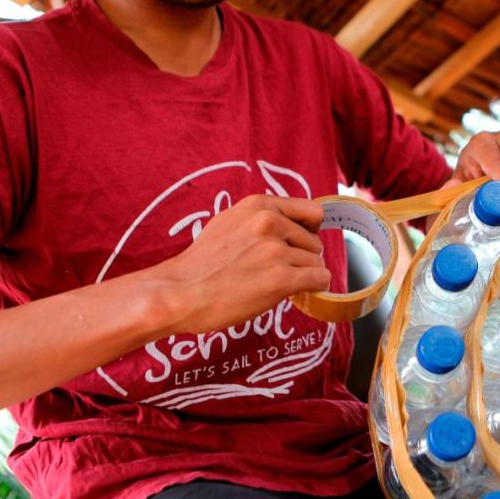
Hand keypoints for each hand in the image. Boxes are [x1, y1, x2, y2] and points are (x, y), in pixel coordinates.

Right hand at [145, 194, 330, 334]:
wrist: (179, 292)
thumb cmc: (200, 264)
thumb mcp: (228, 222)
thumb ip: (259, 219)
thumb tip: (288, 222)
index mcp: (258, 206)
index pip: (311, 211)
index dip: (310, 230)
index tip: (301, 243)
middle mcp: (269, 223)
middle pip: (314, 242)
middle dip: (302, 258)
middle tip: (277, 271)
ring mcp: (275, 251)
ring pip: (316, 263)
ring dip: (303, 276)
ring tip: (276, 284)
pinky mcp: (280, 279)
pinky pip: (320, 279)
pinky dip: (314, 288)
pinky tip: (297, 292)